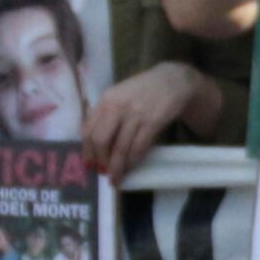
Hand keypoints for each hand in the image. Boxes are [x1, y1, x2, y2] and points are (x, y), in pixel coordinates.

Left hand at [77, 67, 199, 180]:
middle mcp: (117, 107)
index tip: (89, 164)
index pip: (88, 129)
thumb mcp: (119, 95)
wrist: (173, 81)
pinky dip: (133, 161)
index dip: (87, 150)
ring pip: (120, 148)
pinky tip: (130, 167)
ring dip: (117, 167)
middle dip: (100, 160)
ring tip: (115, 178)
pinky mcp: (152, 122)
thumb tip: (93, 143)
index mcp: (105, 100)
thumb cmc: (143, 90)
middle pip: (101, 140)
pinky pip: (138, 147)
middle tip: (102, 172)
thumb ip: (105, 114)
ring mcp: (135, 115)